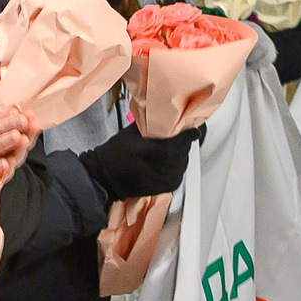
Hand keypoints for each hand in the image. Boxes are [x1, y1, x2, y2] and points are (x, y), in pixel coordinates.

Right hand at [78, 122, 199, 202]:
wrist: (106, 178)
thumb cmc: (116, 154)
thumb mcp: (132, 133)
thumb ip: (152, 124)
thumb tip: (167, 115)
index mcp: (161, 151)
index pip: (185, 139)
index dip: (191, 132)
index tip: (194, 128)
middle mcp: (169, 167)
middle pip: (185, 149)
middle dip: (182, 141)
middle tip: (175, 136)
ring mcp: (170, 178)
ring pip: (184, 159)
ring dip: (179, 153)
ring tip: (167, 149)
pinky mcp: (170, 186)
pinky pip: (179, 170)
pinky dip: (175, 164)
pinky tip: (164, 160)